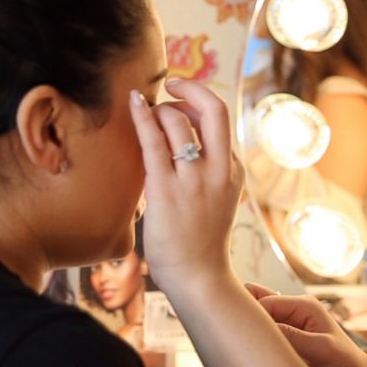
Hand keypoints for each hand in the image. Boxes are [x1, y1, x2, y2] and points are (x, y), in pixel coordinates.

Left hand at [129, 79, 243, 292]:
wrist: (199, 279)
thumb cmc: (200, 243)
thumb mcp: (219, 199)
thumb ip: (209, 172)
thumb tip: (184, 146)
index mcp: (233, 170)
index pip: (220, 122)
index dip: (199, 104)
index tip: (181, 102)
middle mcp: (218, 169)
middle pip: (214, 109)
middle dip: (191, 89)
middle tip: (171, 86)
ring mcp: (194, 180)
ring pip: (178, 121)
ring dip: (158, 110)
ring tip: (144, 115)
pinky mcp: (167, 191)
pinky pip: (154, 142)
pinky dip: (142, 117)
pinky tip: (132, 103)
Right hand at [245, 283, 366, 366]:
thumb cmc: (345, 363)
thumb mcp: (320, 349)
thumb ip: (293, 336)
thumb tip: (262, 329)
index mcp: (304, 305)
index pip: (265, 302)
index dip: (251, 316)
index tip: (239, 334)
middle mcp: (295, 308)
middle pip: (258, 300)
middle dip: (247, 313)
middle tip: (238, 333)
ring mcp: (290, 321)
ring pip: (259, 313)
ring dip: (252, 325)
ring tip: (245, 340)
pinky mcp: (287, 334)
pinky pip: (265, 329)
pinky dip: (257, 335)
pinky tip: (254, 347)